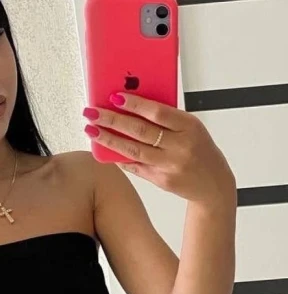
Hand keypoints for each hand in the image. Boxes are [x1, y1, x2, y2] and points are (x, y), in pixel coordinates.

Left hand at [83, 93, 235, 203]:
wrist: (213, 183)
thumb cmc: (199, 149)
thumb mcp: (191, 127)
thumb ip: (166, 118)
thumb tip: (132, 105)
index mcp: (188, 126)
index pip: (157, 112)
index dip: (134, 104)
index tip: (114, 97)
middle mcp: (179, 147)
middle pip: (140, 131)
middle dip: (113, 120)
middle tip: (92, 112)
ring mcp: (170, 165)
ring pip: (133, 150)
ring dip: (109, 139)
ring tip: (92, 130)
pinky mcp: (161, 180)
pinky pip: (136, 167)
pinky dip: (119, 158)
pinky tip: (105, 150)